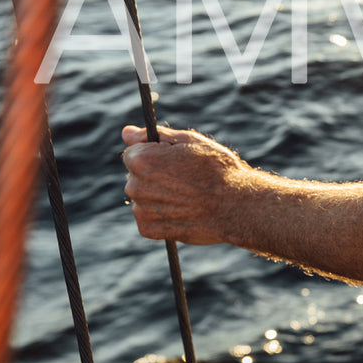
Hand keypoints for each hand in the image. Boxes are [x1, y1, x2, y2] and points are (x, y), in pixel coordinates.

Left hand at [121, 124, 263, 244]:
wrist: (236, 206)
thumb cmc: (217, 169)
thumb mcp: (190, 141)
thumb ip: (154, 136)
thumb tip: (127, 133)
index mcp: (141, 160)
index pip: (133, 153)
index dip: (156, 155)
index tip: (176, 161)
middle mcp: (134, 186)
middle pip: (136, 177)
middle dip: (154, 176)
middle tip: (185, 179)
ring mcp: (140, 209)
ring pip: (142, 198)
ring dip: (158, 196)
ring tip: (187, 196)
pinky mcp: (148, 229)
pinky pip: (148, 218)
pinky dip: (162, 215)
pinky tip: (183, 211)